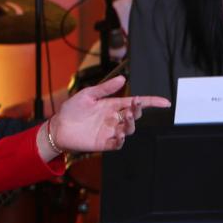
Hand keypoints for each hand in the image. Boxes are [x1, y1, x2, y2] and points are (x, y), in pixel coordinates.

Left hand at [44, 75, 168, 155]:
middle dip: (138, 111)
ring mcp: (110, 131)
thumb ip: (105, 88)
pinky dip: (120, 140)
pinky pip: (117, 144)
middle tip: (134, 106)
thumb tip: (123, 78)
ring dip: (131, 124)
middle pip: (135, 116)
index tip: (165, 102)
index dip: (151, 102)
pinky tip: (118, 133)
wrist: (58, 126)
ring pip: (129, 130)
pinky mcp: (104, 143)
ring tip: (126, 116)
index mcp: (113, 105)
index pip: (136, 104)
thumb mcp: (88, 94)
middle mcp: (114, 119)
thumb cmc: (72, 110)